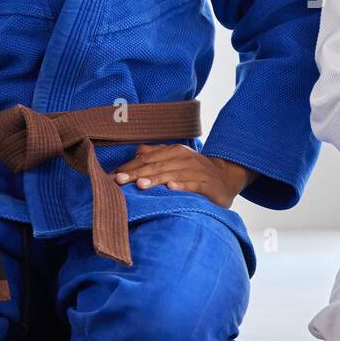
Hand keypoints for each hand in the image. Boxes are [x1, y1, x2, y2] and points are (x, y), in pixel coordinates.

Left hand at [113, 145, 254, 208]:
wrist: (227, 177)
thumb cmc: (195, 170)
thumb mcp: (176, 159)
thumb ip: (157, 155)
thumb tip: (136, 151)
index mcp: (175, 151)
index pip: (147, 159)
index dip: (129, 167)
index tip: (112, 177)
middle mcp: (185, 158)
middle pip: (156, 166)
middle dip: (136, 173)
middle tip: (119, 180)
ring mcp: (198, 171)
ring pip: (173, 174)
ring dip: (156, 179)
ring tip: (140, 185)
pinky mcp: (208, 185)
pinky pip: (194, 185)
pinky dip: (183, 186)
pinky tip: (171, 188)